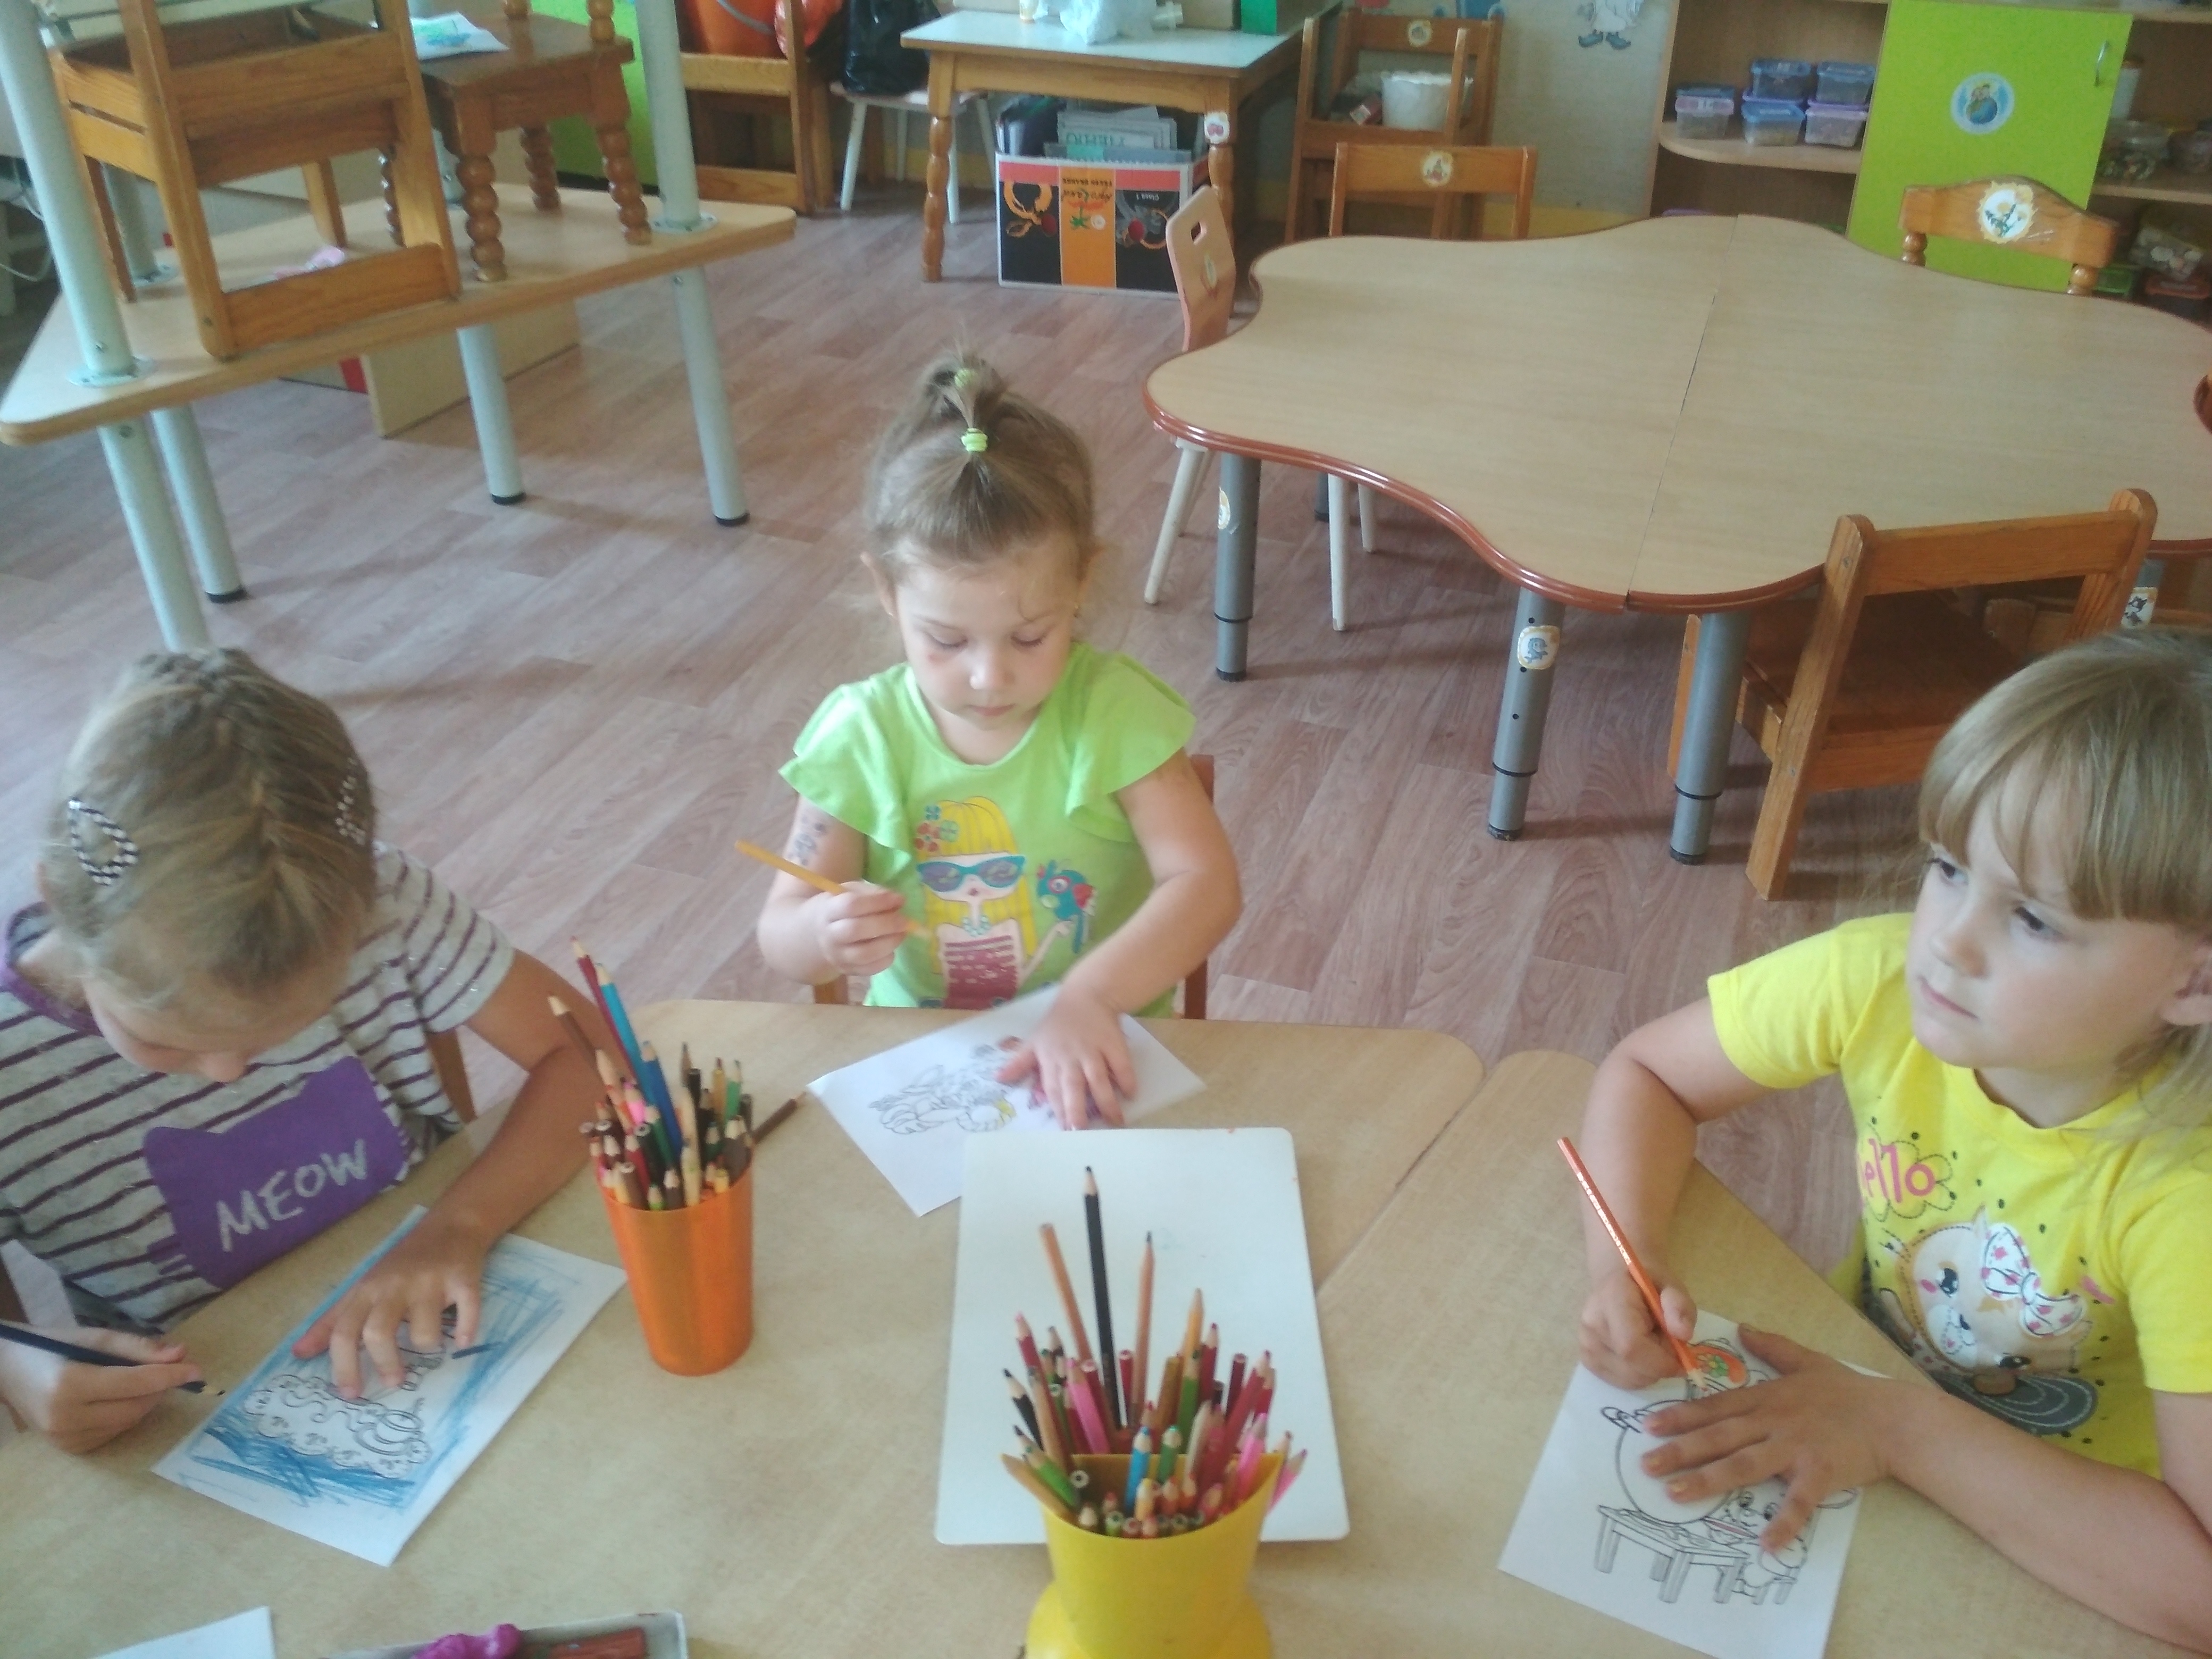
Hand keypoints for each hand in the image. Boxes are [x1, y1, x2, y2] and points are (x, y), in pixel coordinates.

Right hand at [0, 1326, 201, 1452]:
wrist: (9, 1372)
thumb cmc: (53, 1347)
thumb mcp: (95, 1338)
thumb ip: (138, 1348)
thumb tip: (181, 1354)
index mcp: (70, 1384)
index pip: (136, 1383)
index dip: (171, 1377)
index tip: (198, 1370)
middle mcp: (65, 1417)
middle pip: (135, 1407)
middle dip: (159, 1389)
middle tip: (170, 1370)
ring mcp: (64, 1439)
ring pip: (128, 1423)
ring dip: (145, 1403)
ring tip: (140, 1382)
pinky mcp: (68, 1450)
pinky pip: (113, 1434)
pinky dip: (126, 1416)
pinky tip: (119, 1399)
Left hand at [293, 1216, 486, 1397]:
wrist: (449, 1226)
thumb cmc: (401, 1265)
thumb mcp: (363, 1288)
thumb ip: (333, 1322)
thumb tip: (299, 1354)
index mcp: (368, 1291)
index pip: (344, 1332)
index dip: (343, 1366)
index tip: (350, 1394)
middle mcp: (395, 1286)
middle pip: (379, 1332)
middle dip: (386, 1363)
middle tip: (394, 1381)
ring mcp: (430, 1283)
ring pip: (425, 1330)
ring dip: (429, 1345)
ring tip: (432, 1342)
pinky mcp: (463, 1279)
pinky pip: (467, 1312)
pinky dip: (467, 1332)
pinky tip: (464, 1340)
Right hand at [809, 884, 908, 979]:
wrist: (819, 935)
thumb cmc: (841, 909)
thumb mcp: (851, 892)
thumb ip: (874, 893)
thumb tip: (898, 901)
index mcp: (828, 910)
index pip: (851, 905)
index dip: (878, 902)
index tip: (899, 899)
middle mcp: (829, 935)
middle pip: (856, 930)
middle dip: (886, 924)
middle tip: (905, 921)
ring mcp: (837, 956)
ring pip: (863, 954)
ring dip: (888, 943)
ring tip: (901, 934)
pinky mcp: (847, 970)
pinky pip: (869, 969)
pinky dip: (885, 960)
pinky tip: (891, 949)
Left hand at [998, 986, 1135, 1127]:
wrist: (1085, 994)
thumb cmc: (1057, 1023)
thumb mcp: (1034, 1041)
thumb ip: (1019, 1063)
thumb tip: (997, 1079)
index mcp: (1050, 1059)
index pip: (1052, 1089)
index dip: (1058, 1109)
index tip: (1063, 1131)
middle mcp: (1070, 1056)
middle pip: (1073, 1086)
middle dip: (1077, 1109)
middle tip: (1082, 1131)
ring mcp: (1093, 1049)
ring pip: (1098, 1078)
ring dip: (1106, 1100)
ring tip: (1115, 1122)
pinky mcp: (1113, 1042)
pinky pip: (1121, 1063)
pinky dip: (1126, 1078)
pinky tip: (1130, 1094)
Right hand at [1580, 1264, 1697, 1390]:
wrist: (1617, 1277)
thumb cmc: (1647, 1281)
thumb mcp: (1671, 1285)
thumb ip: (1679, 1306)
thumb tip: (1683, 1334)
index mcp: (1611, 1299)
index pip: (1631, 1345)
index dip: (1660, 1362)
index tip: (1682, 1359)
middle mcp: (1592, 1323)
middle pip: (1630, 1367)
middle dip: (1659, 1367)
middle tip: (1668, 1347)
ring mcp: (1586, 1342)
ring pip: (1627, 1379)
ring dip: (1650, 1372)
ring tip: (1652, 1346)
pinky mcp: (1586, 1357)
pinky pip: (1619, 1381)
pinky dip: (1639, 1376)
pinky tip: (1641, 1355)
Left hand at [1637, 1326, 1894, 1549]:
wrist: (1893, 1418)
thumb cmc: (1850, 1390)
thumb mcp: (1807, 1360)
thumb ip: (1772, 1346)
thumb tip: (1741, 1326)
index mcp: (1767, 1398)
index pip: (1714, 1408)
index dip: (1681, 1417)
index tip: (1649, 1426)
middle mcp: (1773, 1422)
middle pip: (1719, 1437)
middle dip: (1679, 1450)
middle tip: (1645, 1464)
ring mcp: (1794, 1448)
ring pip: (1743, 1465)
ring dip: (1707, 1480)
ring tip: (1675, 1494)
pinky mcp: (1820, 1473)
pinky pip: (1798, 1502)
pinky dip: (1783, 1523)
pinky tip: (1765, 1545)